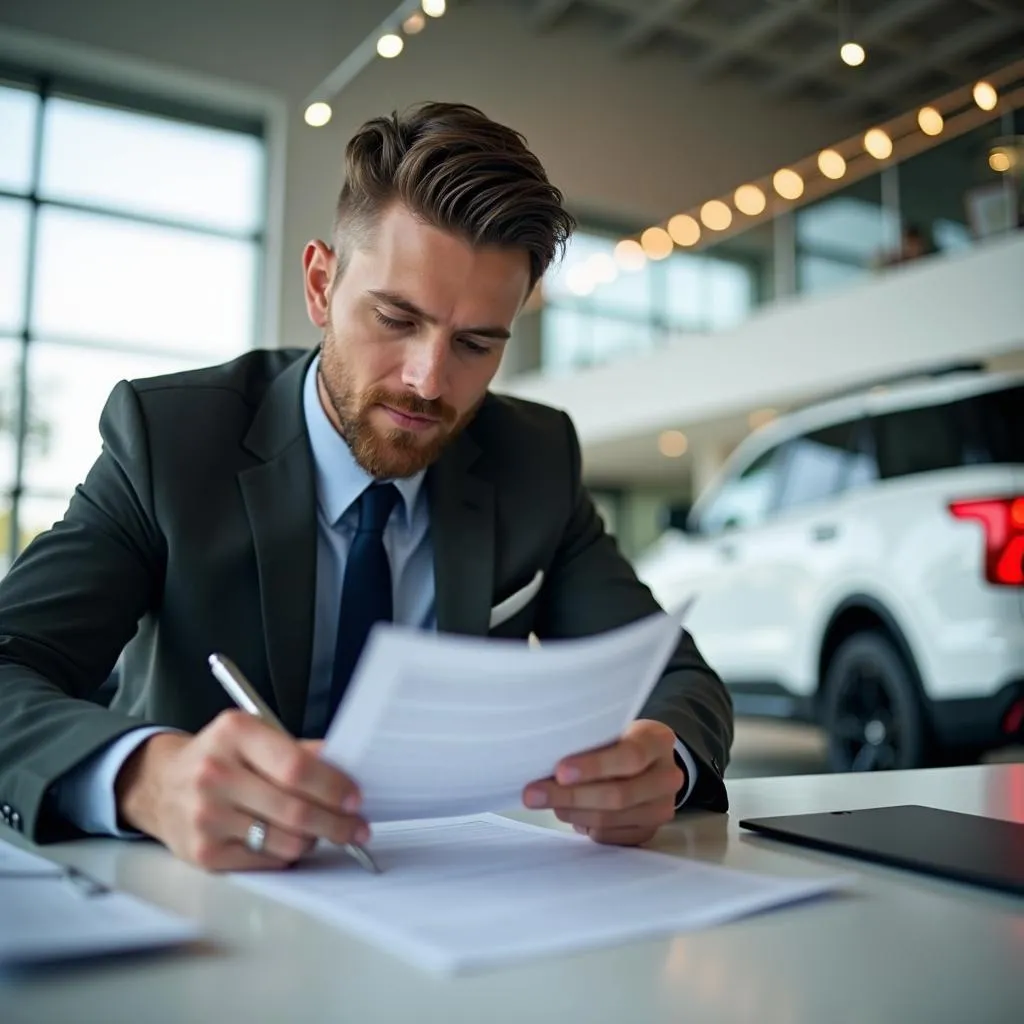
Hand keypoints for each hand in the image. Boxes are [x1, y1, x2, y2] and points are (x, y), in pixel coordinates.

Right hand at [115, 711, 366, 870]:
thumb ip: (298, 751)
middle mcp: (215, 774)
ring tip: (323, 831)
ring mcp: (207, 816)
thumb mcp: (255, 735)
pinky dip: (287, 853)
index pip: (296, 767)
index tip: (355, 798)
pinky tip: (288, 840)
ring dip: (314, 839)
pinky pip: (266, 860)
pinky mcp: (203, 853)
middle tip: (357, 826)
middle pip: (294, 809)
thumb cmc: (220, 757)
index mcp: (234, 734)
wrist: (161, 785)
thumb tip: (346, 770)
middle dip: (336, 822)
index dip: (333, 786)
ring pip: (285, 841)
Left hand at [522, 719, 682, 845]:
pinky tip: (572, 815)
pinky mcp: (650, 830)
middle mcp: (668, 776)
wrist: (648, 761)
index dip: (593, 766)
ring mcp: (662, 807)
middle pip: (619, 794)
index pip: (630, 755)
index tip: (559, 771)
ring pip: (612, 818)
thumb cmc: (619, 740)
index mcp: (658, 740)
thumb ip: (590, 741)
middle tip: (533, 795)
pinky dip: (587, 826)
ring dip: (573, 813)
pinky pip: (613, 836)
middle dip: (571, 796)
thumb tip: (543, 759)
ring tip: (549, 804)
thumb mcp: (612, 729)